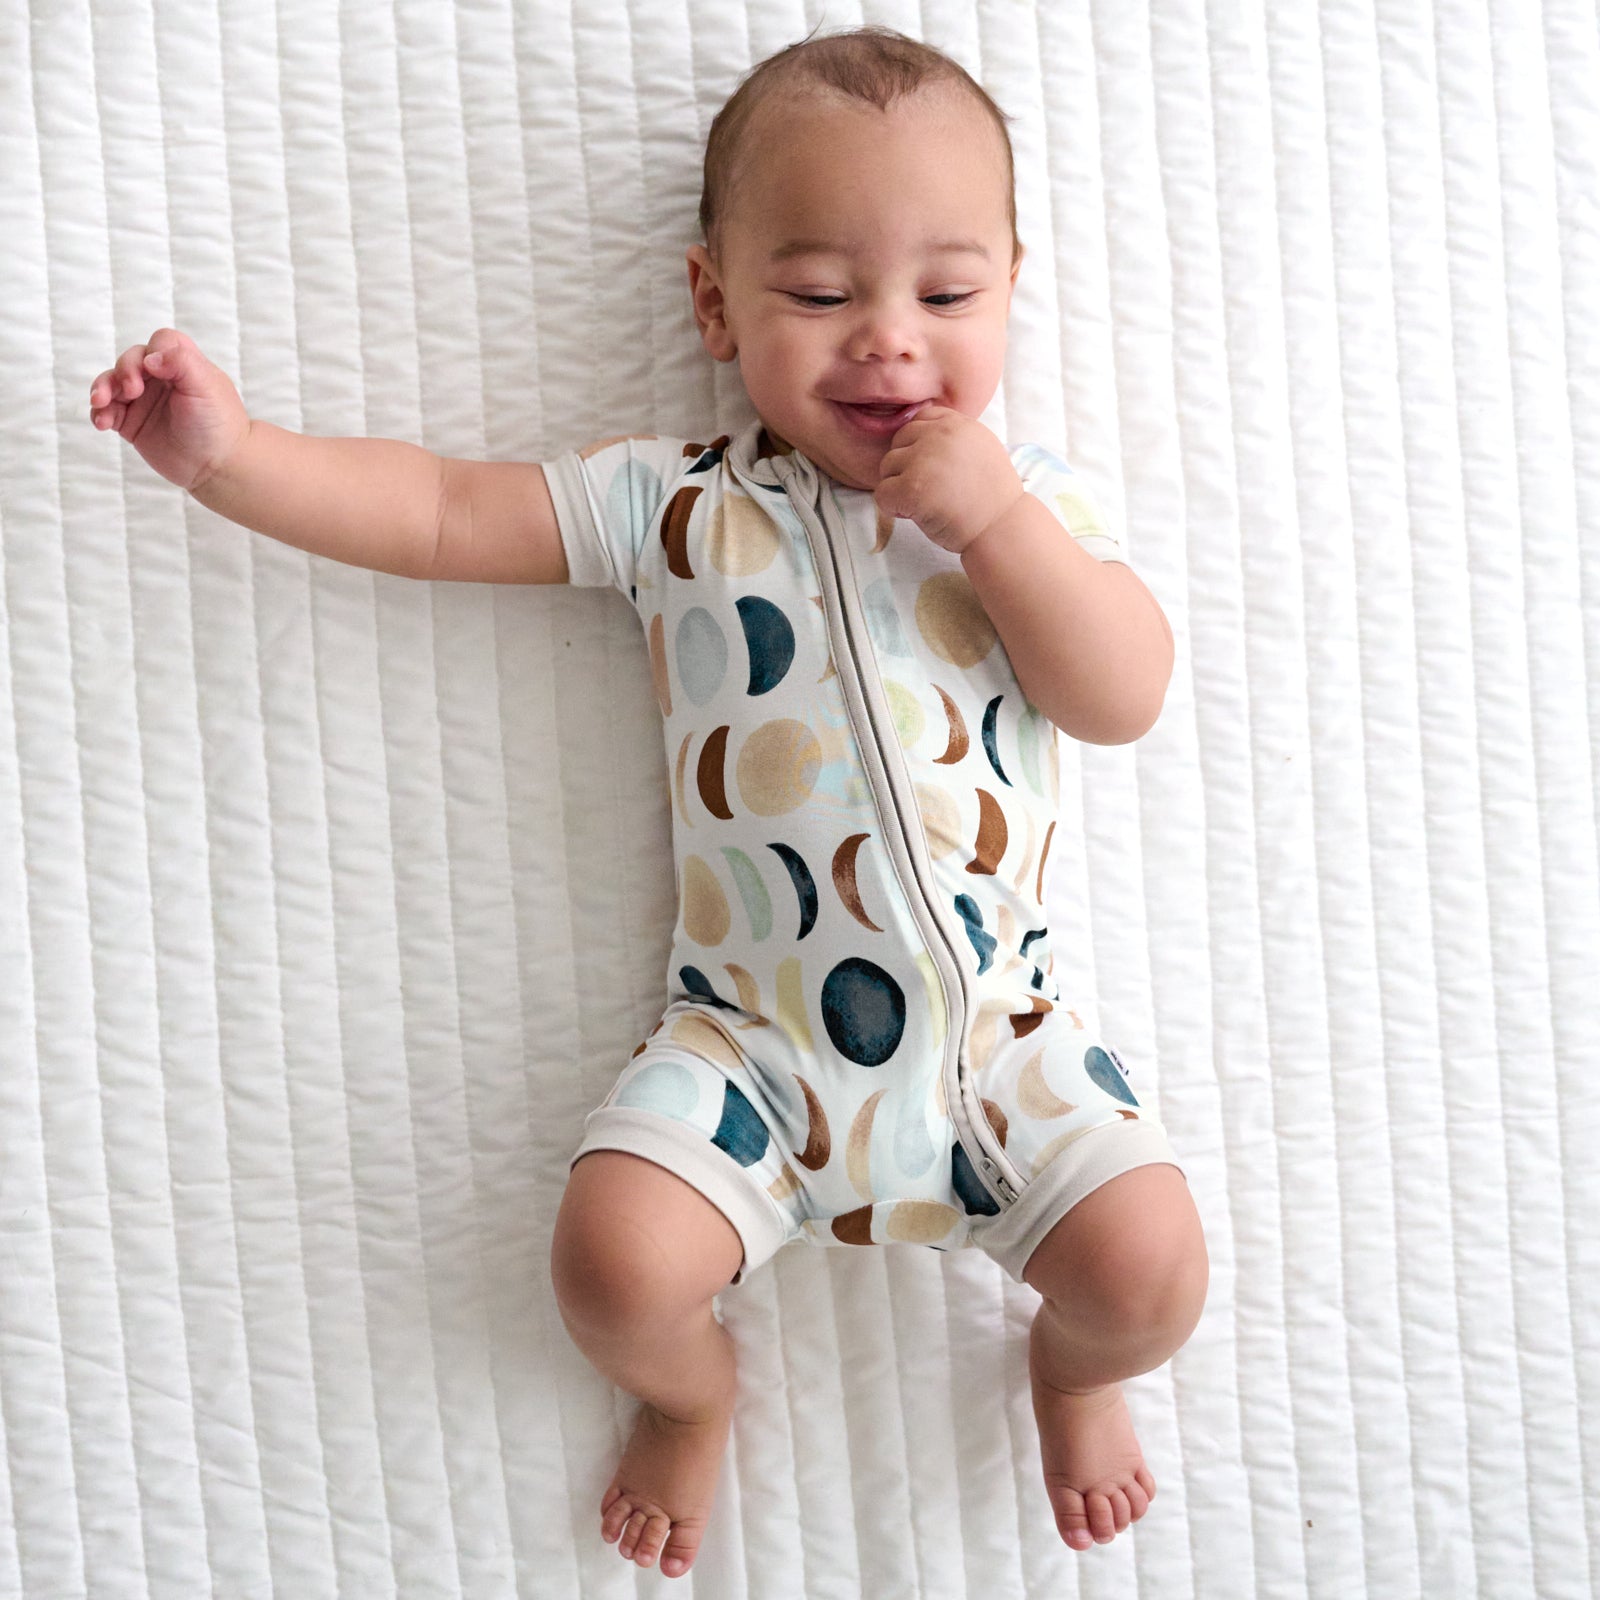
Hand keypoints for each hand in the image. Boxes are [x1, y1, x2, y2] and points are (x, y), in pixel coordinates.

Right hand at [88, 328, 250, 491]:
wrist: (218, 468)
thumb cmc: (219, 425)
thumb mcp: (206, 387)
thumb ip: (182, 362)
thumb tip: (150, 357)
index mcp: (183, 365)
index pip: (160, 342)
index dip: (152, 351)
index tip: (153, 369)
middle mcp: (162, 379)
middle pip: (131, 359)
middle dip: (125, 370)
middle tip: (132, 391)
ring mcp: (144, 400)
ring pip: (112, 383)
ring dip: (102, 389)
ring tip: (101, 403)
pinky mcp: (131, 422)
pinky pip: (107, 410)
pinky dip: (100, 413)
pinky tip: (103, 423)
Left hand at [873, 405, 1025, 554]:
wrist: (1000, 528)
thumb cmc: (990, 497)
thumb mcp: (979, 449)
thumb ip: (951, 438)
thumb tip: (919, 437)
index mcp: (956, 423)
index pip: (917, 421)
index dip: (918, 448)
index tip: (933, 470)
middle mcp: (939, 434)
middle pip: (898, 442)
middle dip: (906, 467)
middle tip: (928, 491)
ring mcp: (924, 459)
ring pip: (887, 468)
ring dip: (899, 488)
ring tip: (926, 503)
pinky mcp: (912, 487)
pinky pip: (882, 493)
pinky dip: (893, 508)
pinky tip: (915, 515)